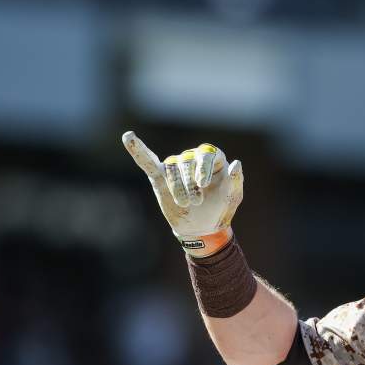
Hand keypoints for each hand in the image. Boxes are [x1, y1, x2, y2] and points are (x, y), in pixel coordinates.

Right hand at [122, 131, 243, 256]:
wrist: (203, 227)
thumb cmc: (220, 209)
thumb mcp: (232, 197)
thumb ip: (235, 180)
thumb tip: (236, 163)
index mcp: (213, 160)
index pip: (206, 153)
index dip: (203, 167)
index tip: (203, 183)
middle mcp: (193, 159)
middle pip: (187, 161)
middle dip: (190, 183)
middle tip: (196, 202)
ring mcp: (176, 167)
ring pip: (172, 167)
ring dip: (177, 187)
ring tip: (185, 204)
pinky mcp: (160, 177)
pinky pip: (148, 161)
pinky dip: (138, 150)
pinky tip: (128, 137)